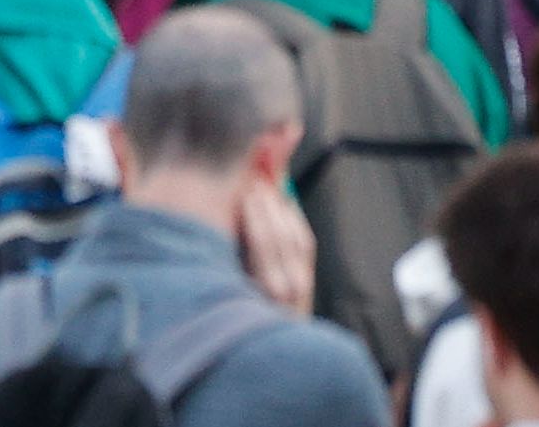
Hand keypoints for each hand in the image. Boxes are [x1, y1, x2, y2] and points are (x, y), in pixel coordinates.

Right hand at [234, 173, 315, 313]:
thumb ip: (231, 258)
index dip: (254, 209)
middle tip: (253, 178)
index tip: (243, 187)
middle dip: (267, 202)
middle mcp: (288, 291)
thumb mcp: (230, 292)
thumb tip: (228, 215)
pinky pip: (305, 242)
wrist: (272, 361)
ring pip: (295, 235)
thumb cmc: (238, 320)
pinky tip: (284, 203)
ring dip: (280, 206)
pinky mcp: (309, 285)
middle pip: (280, 233)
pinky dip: (294, 219)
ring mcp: (301, 288)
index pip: (262, 240)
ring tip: (265, 185)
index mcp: (263, 293)